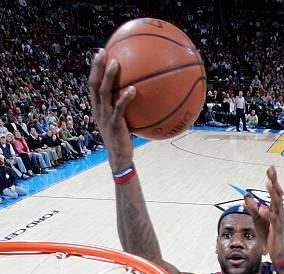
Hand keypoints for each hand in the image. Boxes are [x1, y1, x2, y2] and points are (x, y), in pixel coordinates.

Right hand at [89, 48, 135, 171]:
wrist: (119, 158)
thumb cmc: (122, 139)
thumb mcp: (119, 121)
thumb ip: (123, 108)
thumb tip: (137, 94)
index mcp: (98, 108)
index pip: (92, 85)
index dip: (94, 69)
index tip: (100, 53)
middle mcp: (99, 110)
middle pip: (93, 84)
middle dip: (96, 67)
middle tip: (102, 52)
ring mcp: (105, 117)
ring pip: (104, 93)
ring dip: (109, 76)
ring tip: (116, 63)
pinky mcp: (115, 125)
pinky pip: (119, 108)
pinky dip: (125, 98)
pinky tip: (133, 89)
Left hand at [244, 166, 283, 261]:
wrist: (275, 251)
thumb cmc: (267, 234)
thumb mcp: (257, 219)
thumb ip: (252, 207)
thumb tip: (246, 194)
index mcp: (275, 208)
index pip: (275, 191)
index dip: (273, 180)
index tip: (271, 168)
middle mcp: (279, 211)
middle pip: (278, 194)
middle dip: (274, 182)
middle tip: (271, 171)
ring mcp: (279, 220)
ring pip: (277, 204)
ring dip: (273, 193)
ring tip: (268, 183)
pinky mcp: (277, 230)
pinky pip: (273, 220)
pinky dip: (268, 214)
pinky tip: (262, 208)